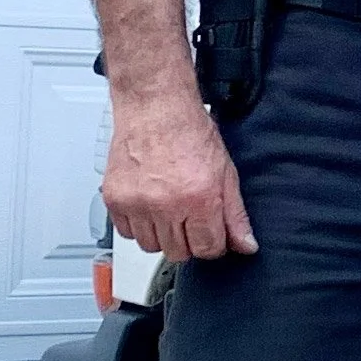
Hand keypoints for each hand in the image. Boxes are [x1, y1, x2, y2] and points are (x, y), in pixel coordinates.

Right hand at [103, 94, 257, 262]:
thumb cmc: (189, 132)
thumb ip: (235, 213)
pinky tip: (148, 203)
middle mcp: (167, 205)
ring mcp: (138, 204)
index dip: (212, 243)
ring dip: (161, 234)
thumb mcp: (225, 171)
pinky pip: (126, 233)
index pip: (207, 249)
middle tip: (188, 215)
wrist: (155, 108)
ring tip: (167, 206)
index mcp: (199, 198)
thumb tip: (245, 245)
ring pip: (151, 246)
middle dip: (188, 239)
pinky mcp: (115, 200)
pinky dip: (138, 224)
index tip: (210, 233)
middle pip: (178, 253)